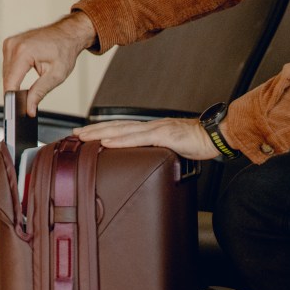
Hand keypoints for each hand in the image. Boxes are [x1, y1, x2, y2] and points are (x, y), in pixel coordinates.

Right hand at [2, 12, 96, 115]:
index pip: (10, 82)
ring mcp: (10, 43)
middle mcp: (13, 45)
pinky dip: (15, 74)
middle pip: (7, 79)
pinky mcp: (10, 44)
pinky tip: (24, 76)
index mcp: (23, 51)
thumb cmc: (64, 50)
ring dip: (15, 82)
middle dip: (15, 92)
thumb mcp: (55, 76)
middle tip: (28, 103)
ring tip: (29, 85)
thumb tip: (29, 109)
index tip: (16, 111)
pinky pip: (7, 65)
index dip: (12, 99)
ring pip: (6, 73)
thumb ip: (39, 93)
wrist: (67, 34)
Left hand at [74, 118, 218, 160]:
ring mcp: (156, 130)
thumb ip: (158, 153)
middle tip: (73, 134)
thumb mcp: (172, 150)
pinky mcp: (163, 135)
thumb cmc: (197, 143)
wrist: (215, 136)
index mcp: (151, 130)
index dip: (102, 131)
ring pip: (122, 130)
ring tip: (83, 137)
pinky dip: (120, 139)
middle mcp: (150, 127)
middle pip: (116, 126)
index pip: (122, 129)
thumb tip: (147, 162)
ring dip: (100, 133)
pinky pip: (138, 138)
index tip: (86, 135)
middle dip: (93, 130)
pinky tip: (107, 141)